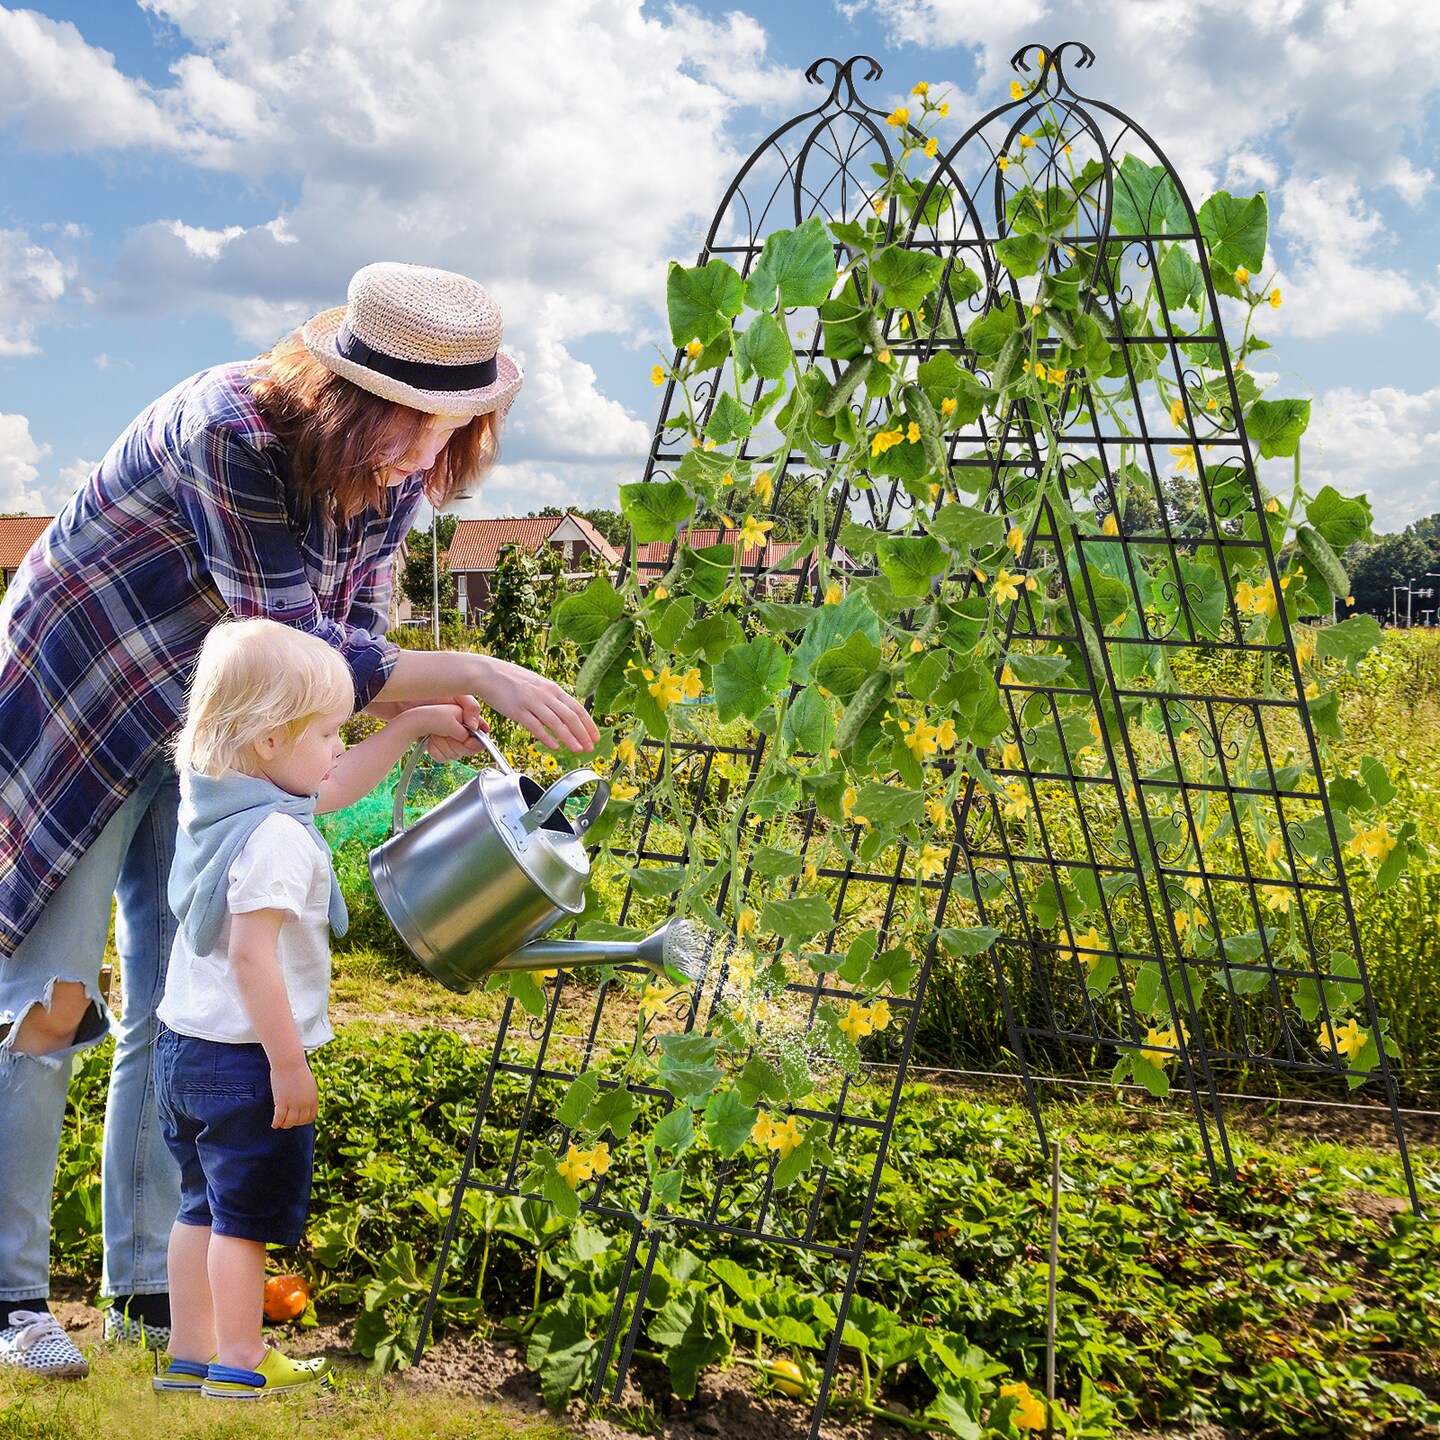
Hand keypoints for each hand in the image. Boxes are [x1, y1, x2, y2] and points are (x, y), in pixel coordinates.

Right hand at [270, 1059, 317, 1128]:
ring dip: (285, 1124)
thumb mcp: (309, 1084)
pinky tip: (274, 1124)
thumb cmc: (298, 1070)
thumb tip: (305, 1104)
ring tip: (281, 1124)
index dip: (304, 1120)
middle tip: (288, 1122)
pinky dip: (276, 1123)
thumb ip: (308, 1095)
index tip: (298, 1119)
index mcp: (313, 1098)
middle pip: (300, 1121)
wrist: (290, 1062)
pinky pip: (279, 1118)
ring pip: (290, 1122)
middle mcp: (305, 1103)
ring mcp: (294, 1104)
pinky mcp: (282, 1103)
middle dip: (294, 1123)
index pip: (311, 1117)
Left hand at [393, 697, 487, 762]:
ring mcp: (446, 736)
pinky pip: (442, 756)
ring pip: (455, 753)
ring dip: (444, 745)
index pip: (480, 733)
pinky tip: (430, 741)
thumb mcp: (454, 694)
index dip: (477, 739)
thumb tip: (476, 727)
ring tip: (434, 734)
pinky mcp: (435, 743)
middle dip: (457, 742)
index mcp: (466, 714)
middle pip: (469, 746)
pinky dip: (436, 750)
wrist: (399, 704)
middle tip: (444, 732)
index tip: (468, 740)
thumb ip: (471, 707)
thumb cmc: (425, 694)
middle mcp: (458, 726)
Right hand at [475, 657, 600, 752]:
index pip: (577, 708)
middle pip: (570, 716)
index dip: (588, 724)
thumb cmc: (512, 680)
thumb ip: (551, 698)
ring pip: (556, 723)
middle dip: (583, 734)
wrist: (487, 673)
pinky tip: (554, 746)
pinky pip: (535, 726)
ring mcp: (531, 702)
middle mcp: (545, 695)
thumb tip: (565, 713)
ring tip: (578, 749)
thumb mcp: (537, 685)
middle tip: (590, 747)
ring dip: (569, 738)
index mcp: (552, 689)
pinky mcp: (517, 710)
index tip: (595, 736)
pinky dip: (547, 738)